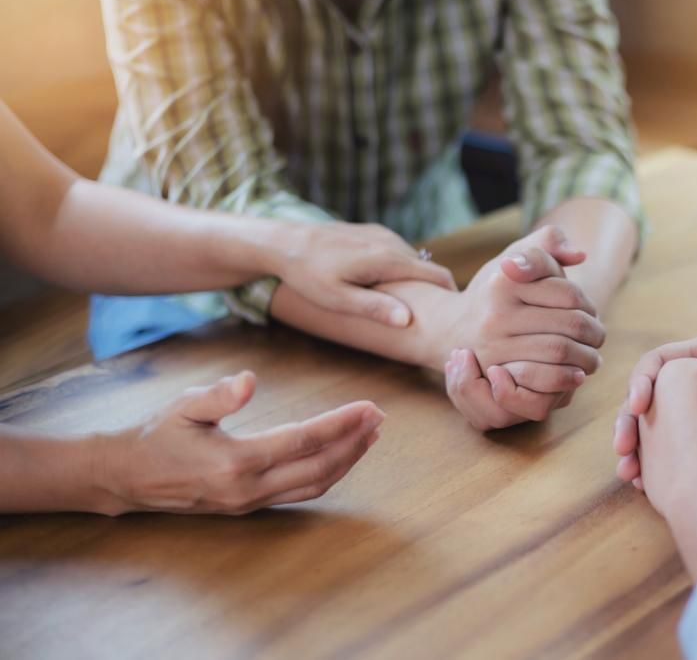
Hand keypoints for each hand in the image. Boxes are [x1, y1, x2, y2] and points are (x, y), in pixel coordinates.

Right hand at [98, 371, 382, 514]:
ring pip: (314, 485)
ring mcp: (251, 502)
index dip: (340, 424)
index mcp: (236, 461)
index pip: (303, 441)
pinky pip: (300, 493)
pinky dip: (328, 474)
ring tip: (371, 436)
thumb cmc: (156, 435)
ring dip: (348, 460)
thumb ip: (218, 396)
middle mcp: (249, 488)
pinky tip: (342, 456)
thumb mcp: (182, 407)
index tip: (368, 407)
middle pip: (319, 468)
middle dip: (354, 443)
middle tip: (379, 418)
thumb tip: (249, 380)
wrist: (126, 477)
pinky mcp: (250, 506)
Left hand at [275, 221, 456, 326]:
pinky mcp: (371, 232)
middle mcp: (390, 242)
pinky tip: (383, 286)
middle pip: (426, 268)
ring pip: (411, 261)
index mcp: (388, 259)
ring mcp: (381, 234)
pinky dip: (398, 269)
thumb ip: (375, 308)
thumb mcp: (339, 299)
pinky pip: (396, 253)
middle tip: (432, 317)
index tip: (455, 315)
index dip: (450, 295)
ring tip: (407, 305)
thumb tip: (408, 320)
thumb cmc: (308, 275)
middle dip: (432, 290)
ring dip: (413, 280)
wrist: (283, 242)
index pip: (436, 275)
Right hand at [443, 226, 603, 429]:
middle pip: (570, 323)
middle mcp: (496, 313)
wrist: (455, 329)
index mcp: (504, 280)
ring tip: (592, 357)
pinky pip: (545, 378)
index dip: (588, 304)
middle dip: (594, 332)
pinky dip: (568, 378)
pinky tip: (576, 375)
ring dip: (587, 357)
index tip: (590, 312)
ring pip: (561, 351)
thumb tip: (579, 255)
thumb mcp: (517, 256)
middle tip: (597, 338)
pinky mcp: (496, 373)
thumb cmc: (498, 290)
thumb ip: (548, 241)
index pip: (568, 293)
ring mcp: (494, 345)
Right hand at [614, 315, 696, 485]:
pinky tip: (659, 493)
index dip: (641, 385)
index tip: (638, 409)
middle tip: (624, 455)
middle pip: (651, 404)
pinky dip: (672, 474)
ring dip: (645, 457)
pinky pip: (687, 456)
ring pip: (662, 434)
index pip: (658, 364)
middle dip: (632, 430)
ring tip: (634, 480)